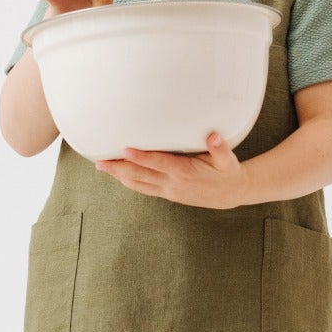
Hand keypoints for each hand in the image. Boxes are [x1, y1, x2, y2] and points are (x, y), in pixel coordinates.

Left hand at [94, 132, 248, 209]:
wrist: (231, 195)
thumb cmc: (228, 173)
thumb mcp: (228, 161)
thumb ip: (220, 149)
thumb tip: (214, 136)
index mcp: (185, 172)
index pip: (158, 163)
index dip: (140, 157)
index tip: (124, 150)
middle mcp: (173, 183)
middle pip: (141, 175)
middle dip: (119, 168)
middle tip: (100, 162)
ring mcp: (169, 190)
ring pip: (138, 183)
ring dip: (119, 176)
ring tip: (102, 167)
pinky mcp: (168, 194)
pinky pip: (144, 188)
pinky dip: (129, 181)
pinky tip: (119, 175)